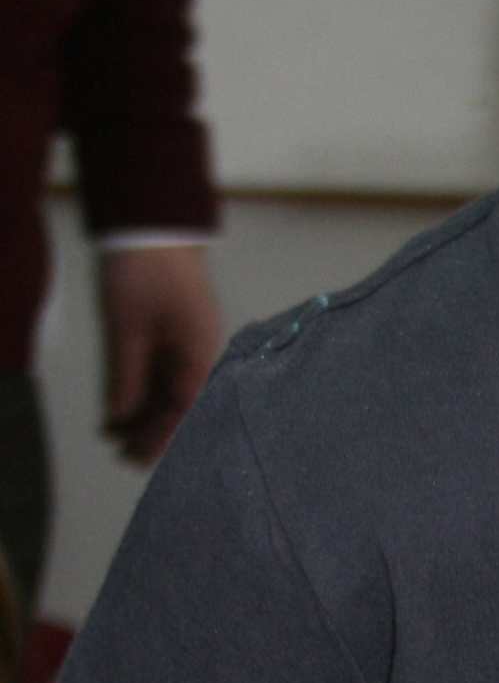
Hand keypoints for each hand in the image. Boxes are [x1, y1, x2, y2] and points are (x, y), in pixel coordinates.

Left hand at [95, 248, 224, 467]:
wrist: (151, 224)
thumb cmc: (145, 274)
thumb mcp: (127, 330)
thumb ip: (125, 378)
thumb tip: (120, 420)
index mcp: (198, 354)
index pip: (182, 408)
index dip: (160, 436)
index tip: (137, 459)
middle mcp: (197, 353)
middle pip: (177, 402)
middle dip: (151, 429)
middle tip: (124, 456)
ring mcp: (185, 341)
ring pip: (166, 388)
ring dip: (143, 411)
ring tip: (116, 435)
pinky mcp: (171, 331)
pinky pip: (158, 370)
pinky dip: (140, 388)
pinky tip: (121, 405)